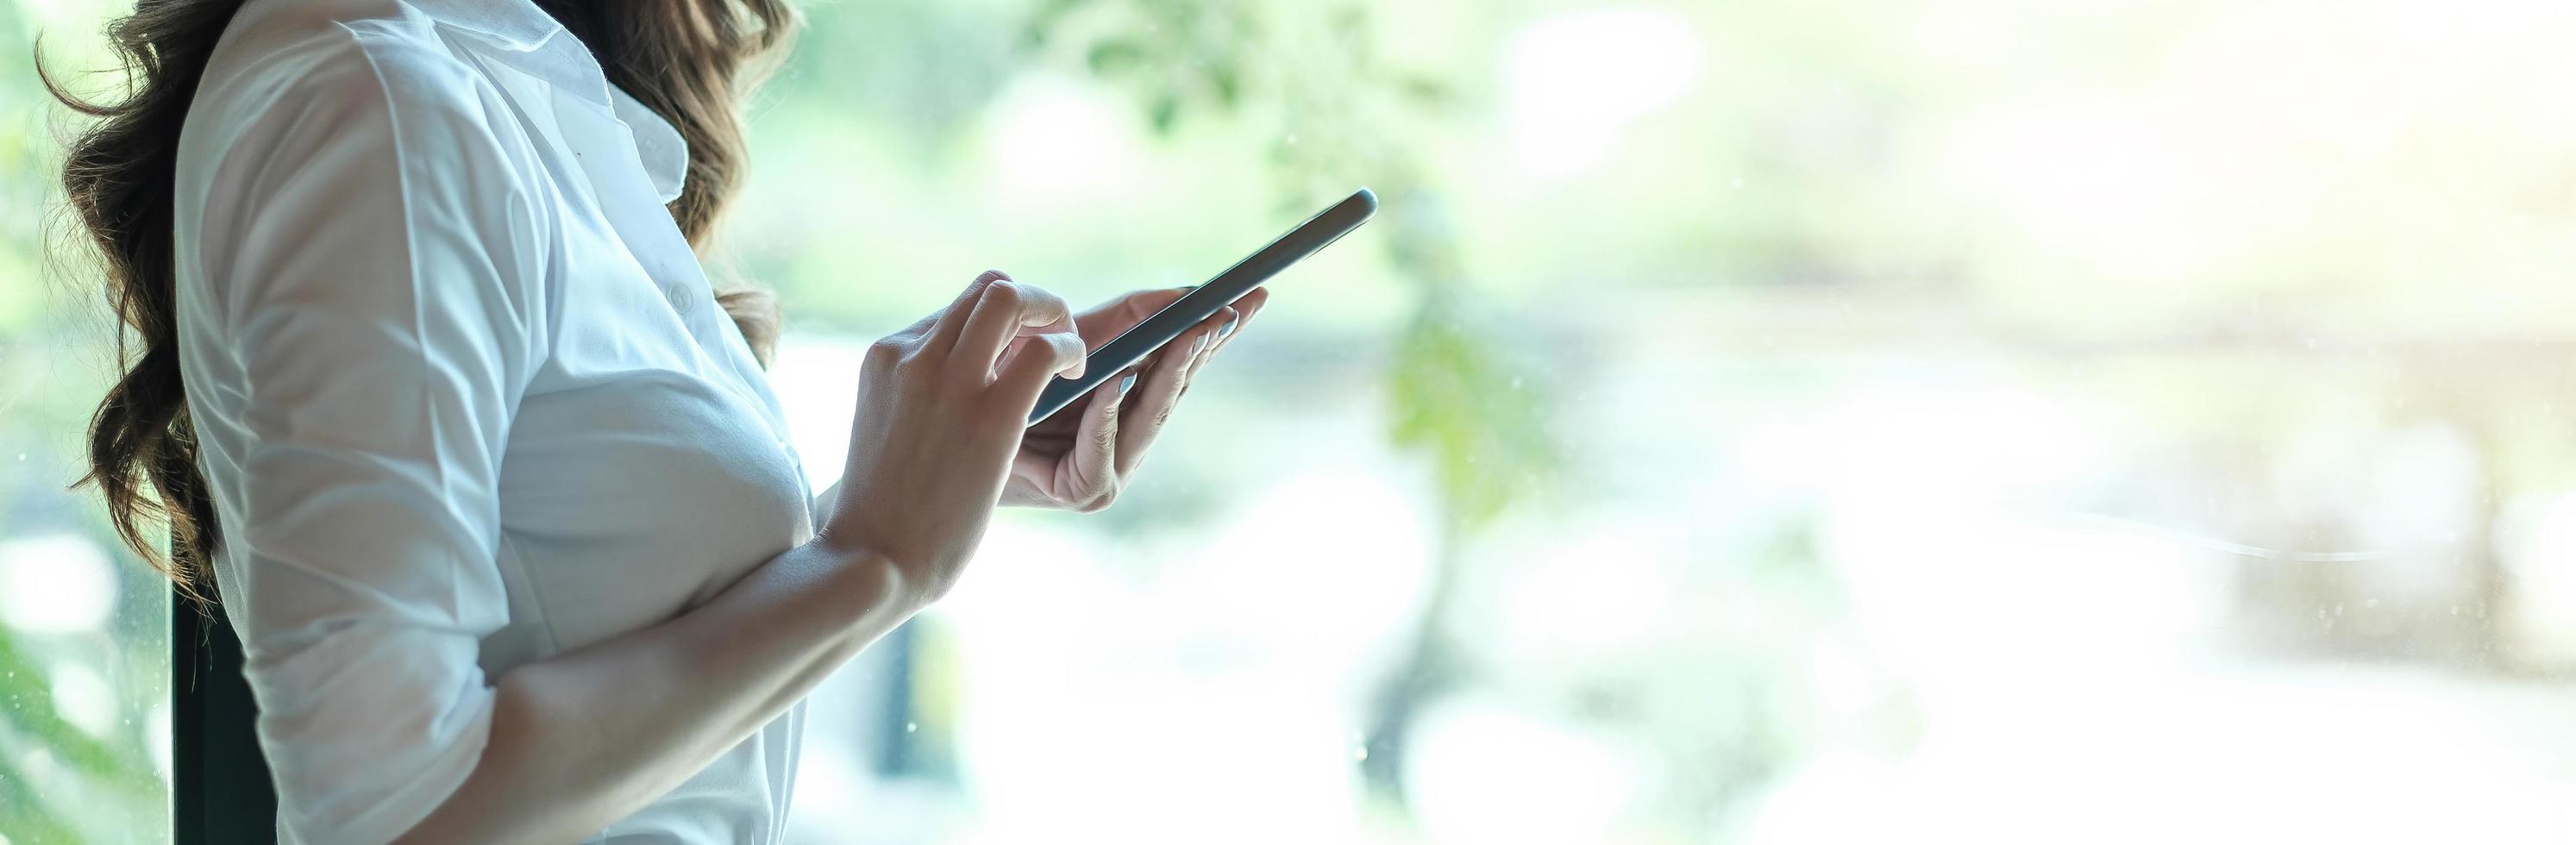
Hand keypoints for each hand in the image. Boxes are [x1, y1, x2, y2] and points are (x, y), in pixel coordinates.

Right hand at [820, 270, 1084, 602]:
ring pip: (1013, 298)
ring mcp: (949, 381)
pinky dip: (1070, 350)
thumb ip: (915, 395)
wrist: (872, 559)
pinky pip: (1046, 350)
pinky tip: (1077, 376)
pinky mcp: (990, 415)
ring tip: (1071, 355)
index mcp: (885, 358)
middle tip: (1054, 336)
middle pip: (987, 288)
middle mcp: (913, 356)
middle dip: (1033, 302)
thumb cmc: (883, 509)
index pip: (955, 308)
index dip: (998, 322)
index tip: (1020, 350)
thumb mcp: (887, 429)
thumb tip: (952, 390)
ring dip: (1054, 315)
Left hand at [1004, 286, 1268, 510]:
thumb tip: (1180, 293)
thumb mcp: (1068, 347)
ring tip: (1192, 332)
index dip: (1216, 328)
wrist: (945, 454)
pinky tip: (1117, 380)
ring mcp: (1112, 468)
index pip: (1182, 359)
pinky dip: (1108, 413)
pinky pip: (1100, 447)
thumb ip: (1123, 323)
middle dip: (1204, 344)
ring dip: (1169, 370)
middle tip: (1230, 308)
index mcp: (1132, 404)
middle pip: (1175, 384)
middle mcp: (1130, 438)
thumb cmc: (1000, 395)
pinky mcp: (1083, 490)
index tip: (1252, 294)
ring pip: (1149, 414)